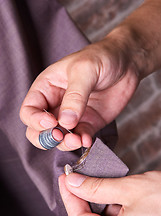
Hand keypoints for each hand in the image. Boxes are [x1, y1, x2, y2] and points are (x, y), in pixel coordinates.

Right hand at [20, 30, 138, 150]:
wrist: (128, 62)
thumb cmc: (102, 57)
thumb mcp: (85, 70)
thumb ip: (75, 96)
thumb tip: (65, 122)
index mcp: (47, 88)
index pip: (29, 110)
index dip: (35, 120)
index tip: (52, 123)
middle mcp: (56, 104)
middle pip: (38, 130)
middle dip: (46, 138)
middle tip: (60, 136)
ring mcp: (72, 116)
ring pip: (58, 138)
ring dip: (65, 144)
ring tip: (78, 139)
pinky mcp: (89, 122)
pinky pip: (80, 137)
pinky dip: (82, 142)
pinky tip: (88, 140)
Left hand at [59, 171, 160, 215]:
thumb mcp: (128, 189)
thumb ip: (96, 187)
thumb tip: (73, 182)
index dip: (69, 198)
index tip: (65, 179)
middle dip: (80, 196)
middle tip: (74, 176)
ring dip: (94, 196)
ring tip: (89, 178)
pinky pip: (113, 215)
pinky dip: (107, 199)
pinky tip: (105, 186)